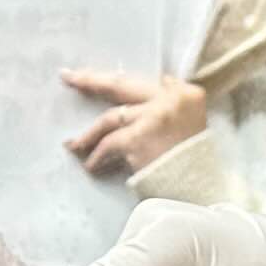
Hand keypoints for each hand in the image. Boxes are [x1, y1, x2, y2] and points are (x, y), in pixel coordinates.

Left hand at [60, 68, 206, 179]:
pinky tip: (90, 165)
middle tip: (67, 76)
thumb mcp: (193, 123)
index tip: (100, 75)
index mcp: (187, 93)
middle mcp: (170, 99)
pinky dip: (97, 156)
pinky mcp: (137, 139)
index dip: (122, 79)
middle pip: (122, 85)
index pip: (149, 81)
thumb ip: (174, 102)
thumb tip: (161, 80)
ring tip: (73, 144)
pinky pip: (108, 145)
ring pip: (110, 118)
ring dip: (89, 133)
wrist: (198, 190)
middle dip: (91, 80)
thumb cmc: (194, 160)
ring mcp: (152, 117)